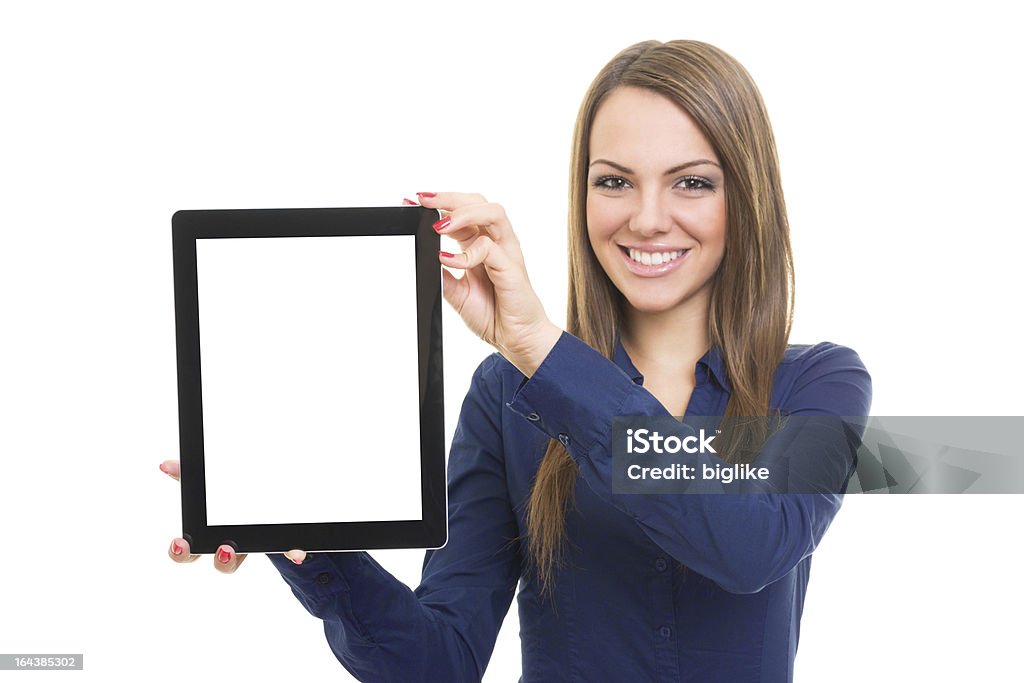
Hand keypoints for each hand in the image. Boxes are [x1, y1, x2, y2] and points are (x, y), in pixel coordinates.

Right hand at [160, 460, 307, 570]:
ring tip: (246, 545)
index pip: (189, 550)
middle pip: (222, 563)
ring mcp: (256, 544)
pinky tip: (296, 551)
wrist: (273, 495)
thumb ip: (189, 473)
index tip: (179, 542)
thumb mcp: (210, 481)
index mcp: (210, 532)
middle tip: (224, 549)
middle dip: (221, 560)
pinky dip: (292, 550)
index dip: (181, 552)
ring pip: (253, 559)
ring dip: (249, 556)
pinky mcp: (281, 540)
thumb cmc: (229, 493)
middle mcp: (232, 545)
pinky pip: (287, 549)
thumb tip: (167, 465)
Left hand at [415, 192, 561, 376]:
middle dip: (448, 197)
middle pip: (478, 201)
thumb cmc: (493, 314)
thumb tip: (424, 258)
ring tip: (439, 225)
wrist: (515, 339)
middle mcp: (496, 242)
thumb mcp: (456, 294)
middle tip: (422, 201)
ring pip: (492, 212)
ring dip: (463, 213)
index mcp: (480, 245)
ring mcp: (506, 252)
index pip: (460, 212)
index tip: (410, 201)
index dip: (437, 204)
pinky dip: (467, 253)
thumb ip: (442, 275)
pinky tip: (449, 261)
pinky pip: (490, 248)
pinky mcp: (512, 268)